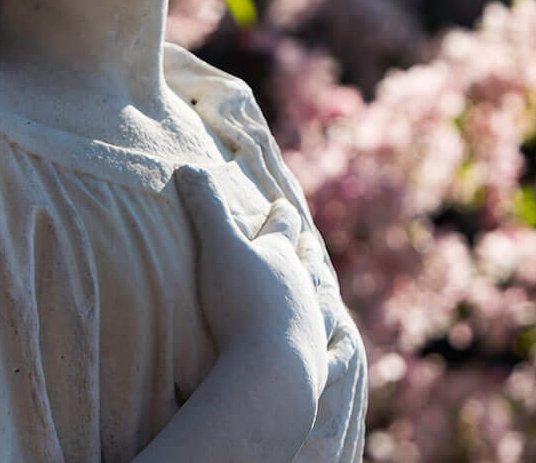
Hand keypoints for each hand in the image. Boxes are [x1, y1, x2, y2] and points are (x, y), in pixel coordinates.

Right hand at [174, 167, 329, 409]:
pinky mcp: (318, 365)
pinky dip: (340, 348)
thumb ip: (205, 208)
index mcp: (280, 258)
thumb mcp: (217, 248)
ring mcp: (315, 327)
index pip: (281, 228)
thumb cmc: (243, 303)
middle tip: (311, 242)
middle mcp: (304, 289)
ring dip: (326, 294)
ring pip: (326, 304)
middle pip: (309, 264)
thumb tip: (189, 166)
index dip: (280, 215)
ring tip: (330, 290)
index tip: (282, 205)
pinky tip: (345, 348)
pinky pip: (336, 354)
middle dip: (308, 251)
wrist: (271, 369)